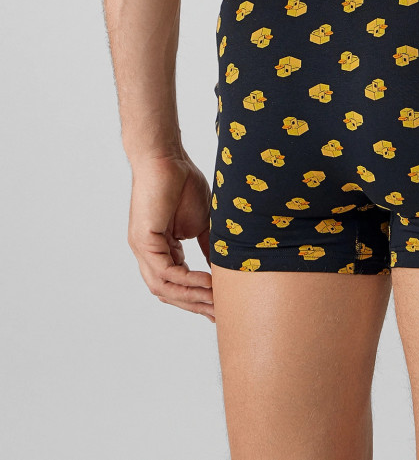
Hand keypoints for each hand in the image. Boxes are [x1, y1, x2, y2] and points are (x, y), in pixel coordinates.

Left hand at [127, 153, 214, 321]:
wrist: (167, 157)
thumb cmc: (182, 182)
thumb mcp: (202, 222)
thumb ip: (207, 246)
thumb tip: (221, 268)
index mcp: (162, 250)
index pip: (177, 284)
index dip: (197, 298)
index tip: (219, 309)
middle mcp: (149, 253)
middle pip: (169, 292)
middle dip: (195, 305)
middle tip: (219, 314)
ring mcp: (143, 249)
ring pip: (164, 287)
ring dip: (191, 297)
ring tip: (215, 300)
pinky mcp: (143, 240)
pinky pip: (164, 271)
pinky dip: (186, 279)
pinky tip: (205, 281)